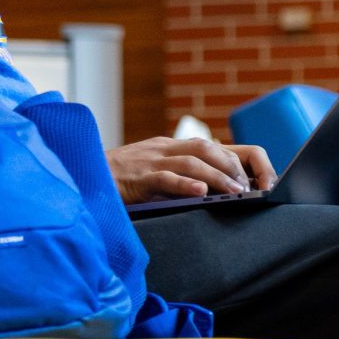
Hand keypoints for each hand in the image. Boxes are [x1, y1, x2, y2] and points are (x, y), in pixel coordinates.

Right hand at [109, 135, 277, 203]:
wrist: (80, 175)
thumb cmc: (119, 180)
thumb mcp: (152, 173)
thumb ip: (178, 176)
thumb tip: (213, 193)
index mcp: (170, 147)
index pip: (213, 145)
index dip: (239, 159)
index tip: (258, 180)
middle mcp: (164, 148)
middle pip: (207, 148)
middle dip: (234, 167)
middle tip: (251, 188)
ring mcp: (150, 160)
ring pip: (191, 160)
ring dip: (217, 176)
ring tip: (235, 192)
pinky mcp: (137, 176)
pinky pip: (164, 177)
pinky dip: (184, 183)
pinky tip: (200, 192)